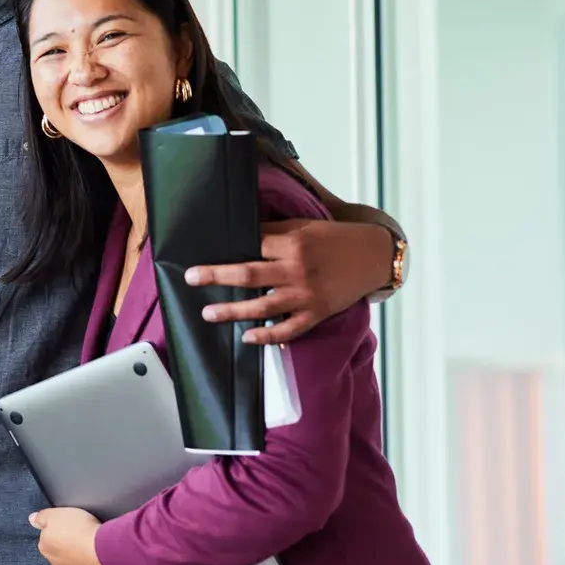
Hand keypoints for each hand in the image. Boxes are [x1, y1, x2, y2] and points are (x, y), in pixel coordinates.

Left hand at [30, 507, 112, 564]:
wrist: (105, 552)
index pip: (49, 541)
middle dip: (69, 551)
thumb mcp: (58, 514)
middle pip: (60, 557)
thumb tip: (32, 520)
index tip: (73, 531)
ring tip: (94, 555)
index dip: (61, 535)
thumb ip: (42, 517)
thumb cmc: (81, 530)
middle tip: (83, 543)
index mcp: (46, 547)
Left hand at [185, 219, 394, 345]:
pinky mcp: (318, 312)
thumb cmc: (333, 238)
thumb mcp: (303, 226)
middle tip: (191, 278)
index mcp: (292, 244)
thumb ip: (273, 232)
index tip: (201, 253)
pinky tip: (247, 338)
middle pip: (248, 275)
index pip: (250, 246)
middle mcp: (297, 270)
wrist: (373, 255)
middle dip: (216, 277)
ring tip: (208, 313)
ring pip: (263, 306)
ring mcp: (307, 294)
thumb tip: (239, 236)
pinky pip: (290, 328)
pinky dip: (268, 335)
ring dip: (233, 311)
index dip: (225, 251)